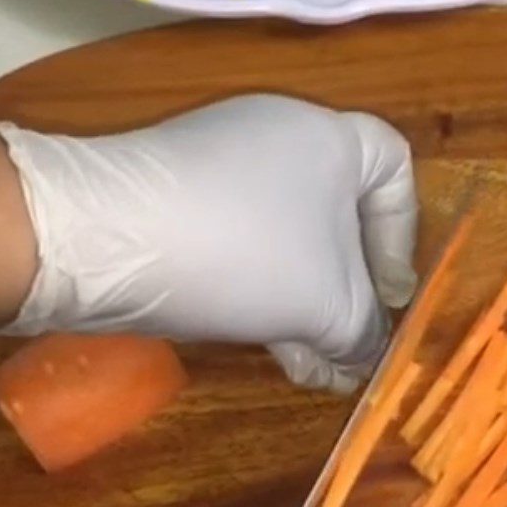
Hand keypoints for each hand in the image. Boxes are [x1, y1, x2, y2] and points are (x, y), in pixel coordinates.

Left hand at [0, 95, 417, 391]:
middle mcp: (281, 141)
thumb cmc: (245, 255)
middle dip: (353, 291)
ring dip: (310, 307)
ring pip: (292, 243)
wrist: (103, 242)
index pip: (396, 170)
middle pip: (342, 219)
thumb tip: (371, 356)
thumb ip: (365, 332)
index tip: (391, 292)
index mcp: (330, 140)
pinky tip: (274, 350)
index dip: (403, 236)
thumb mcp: (325, 304)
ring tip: (316, 367)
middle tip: (353, 344)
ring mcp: (227, 168)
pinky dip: (268, 295)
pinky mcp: (186, 200)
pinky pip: (249, 246)